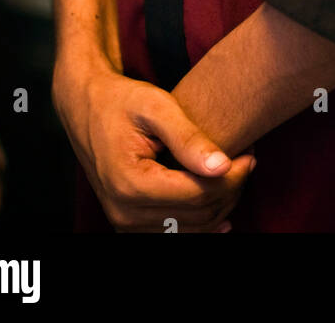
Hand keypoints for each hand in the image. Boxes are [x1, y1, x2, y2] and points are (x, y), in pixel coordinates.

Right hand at [52, 56, 254, 232]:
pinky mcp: (128, 224)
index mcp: (130, 183)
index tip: (249, 154)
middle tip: (247, 160)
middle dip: (230, 191)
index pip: (198, 194)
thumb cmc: (120, 101)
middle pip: (198, 216)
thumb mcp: (156, 107)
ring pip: (190, 230)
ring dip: (219, 206)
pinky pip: (174, 233)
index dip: (232, 178)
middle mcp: (124, 212)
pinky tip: (220, 203)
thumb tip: (223, 166)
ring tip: (235, 173)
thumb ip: (188, 138)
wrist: (84, 108)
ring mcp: (124, 223)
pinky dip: (200, 219)